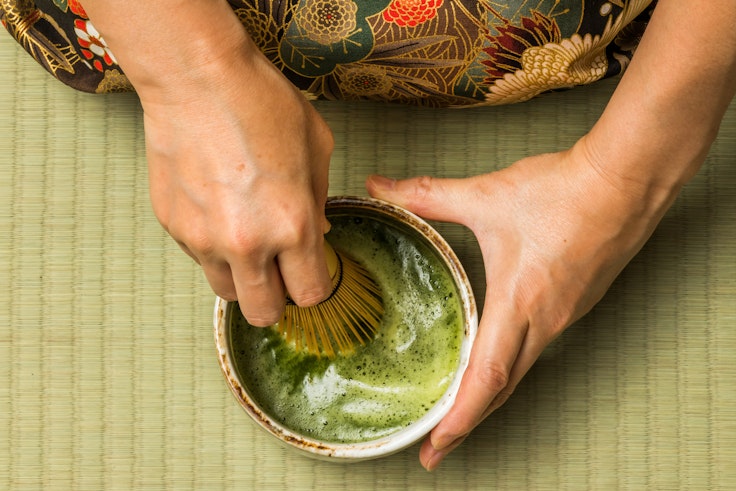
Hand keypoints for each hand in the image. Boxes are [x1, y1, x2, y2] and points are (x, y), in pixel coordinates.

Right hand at [143, 45, 334, 325]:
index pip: (309, 294)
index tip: (311, 272)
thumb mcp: (316, 147)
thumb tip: (316, 234)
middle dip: (277, 299)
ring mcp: (204, 239)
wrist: (196, 78)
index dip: (314, 286)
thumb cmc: (261, 102)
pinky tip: (219, 209)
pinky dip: (213, 248)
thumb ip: (319, 201)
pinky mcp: (173, 227)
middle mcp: (247, 244)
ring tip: (248, 240)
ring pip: (227, 292)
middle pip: (264, 312)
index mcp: (292, 226)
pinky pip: (199, 258)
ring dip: (243, 277)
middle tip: (280, 273)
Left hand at [366, 137, 675, 469]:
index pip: (486, 377)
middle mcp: (545, 320)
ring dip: (489, 399)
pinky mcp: (576, 304)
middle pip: (503, 389)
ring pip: (522, 372)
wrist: (626, 180)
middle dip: (467, 425)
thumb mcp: (484, 195)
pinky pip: (538, 350)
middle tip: (436, 450)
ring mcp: (565, 315)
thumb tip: (379, 186)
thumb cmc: (561, 192)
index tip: (435, 445)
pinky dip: (512, 369)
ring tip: (459, 415)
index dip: (459, 417)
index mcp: (520, 302)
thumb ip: (426, 194)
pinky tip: (497, 363)